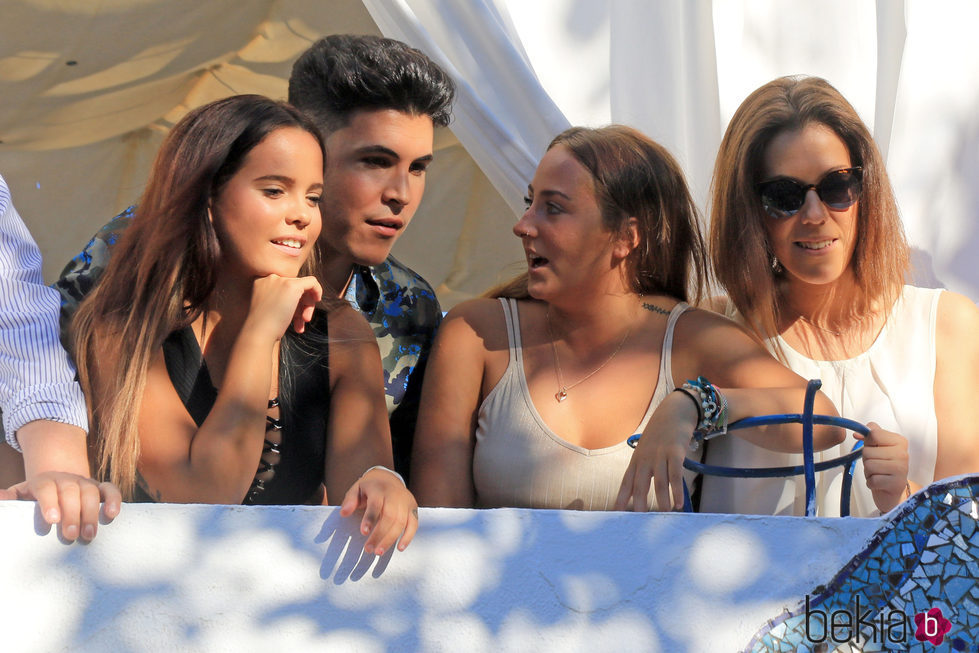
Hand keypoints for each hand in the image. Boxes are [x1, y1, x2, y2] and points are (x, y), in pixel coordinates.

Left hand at [1, 472, 120, 540]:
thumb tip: (0, 498)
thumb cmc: (36, 497)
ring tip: (89, 535)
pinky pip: (110, 489)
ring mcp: (85, 482)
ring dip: (91, 513)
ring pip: (91, 492)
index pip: (45, 487)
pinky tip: (112, 514)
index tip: (52, 520)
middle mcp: (66, 479)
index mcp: (44, 481)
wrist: (57, 482)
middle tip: (71, 536)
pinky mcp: (100, 488)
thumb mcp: (20, 495)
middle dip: (72, 513)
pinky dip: (113, 499)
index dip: (49, 502)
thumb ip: (9, 498)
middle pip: (71, 491)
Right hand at [244, 274, 322, 342]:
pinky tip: (317, 299)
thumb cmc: (264, 327)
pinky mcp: (292, 286)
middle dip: (301, 305)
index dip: (292, 302)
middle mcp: (270, 278)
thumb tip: (303, 297)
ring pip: (303, 288)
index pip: (284, 288)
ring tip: (304, 322)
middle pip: (294, 288)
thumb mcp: (271, 309)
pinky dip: (317, 290)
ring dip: (307, 306)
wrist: (258, 332)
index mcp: (261, 282)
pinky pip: (312, 282)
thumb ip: (282, 300)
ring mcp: (280, 281)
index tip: (294, 317)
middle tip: (303, 320)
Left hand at [339, 467, 418, 554]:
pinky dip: (408, 537)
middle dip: (379, 534)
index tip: (363, 532)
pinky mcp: (413, 509)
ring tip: (378, 552)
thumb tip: (344, 513)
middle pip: (389, 516)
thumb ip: (350, 500)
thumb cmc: (369, 488)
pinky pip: (414, 524)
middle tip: (368, 549)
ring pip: (401, 522)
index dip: (370, 518)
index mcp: (379, 489)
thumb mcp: (356, 489)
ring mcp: (406, 502)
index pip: (376, 504)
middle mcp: (395, 494)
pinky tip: (400, 548)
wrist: (389, 479)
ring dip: (390, 539)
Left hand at [615, 390, 697, 511]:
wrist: (673, 412)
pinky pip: (675, 474)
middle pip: (639, 484)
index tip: (616, 513)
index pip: (626, 482)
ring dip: (662, 500)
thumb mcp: (646, 450)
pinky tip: (678, 504)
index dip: (621, 498)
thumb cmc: (659, 435)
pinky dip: (677, 490)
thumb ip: (643, 470)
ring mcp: (659, 455)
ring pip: (659, 482)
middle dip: (639, 503)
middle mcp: (645, 459)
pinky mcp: (675, 452)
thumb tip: (639, 492)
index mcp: (636, 460)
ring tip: (664, 515)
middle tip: (640, 521)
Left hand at [854, 422, 908, 512]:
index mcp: (900, 441)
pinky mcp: (896, 484)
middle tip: (877, 465)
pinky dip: (871, 482)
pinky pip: (872, 480)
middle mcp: (903, 454)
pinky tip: (880, 483)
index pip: (873, 434)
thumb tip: (857, 434)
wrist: (891, 490)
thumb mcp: (877, 446)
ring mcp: (902, 469)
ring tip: (879, 473)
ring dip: (868, 472)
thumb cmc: (883, 466)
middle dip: (867, 460)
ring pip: (868, 465)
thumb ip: (869, 435)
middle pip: (867, 451)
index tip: (875, 449)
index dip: (868, 443)